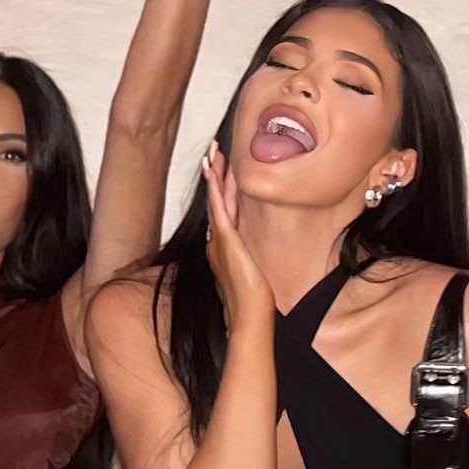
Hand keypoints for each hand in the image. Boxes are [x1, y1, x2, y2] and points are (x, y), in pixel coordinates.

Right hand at [202, 141, 271, 326]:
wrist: (249, 315)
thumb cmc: (252, 302)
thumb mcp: (252, 276)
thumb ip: (249, 262)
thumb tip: (254, 260)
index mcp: (224, 250)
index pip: (222, 213)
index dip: (221, 192)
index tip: (221, 172)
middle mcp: (217, 244)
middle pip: (217, 203)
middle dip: (216, 178)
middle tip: (214, 154)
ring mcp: (219, 242)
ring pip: (218, 202)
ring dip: (215, 177)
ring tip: (213, 155)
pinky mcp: (226, 241)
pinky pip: (219, 210)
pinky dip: (216, 191)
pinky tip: (214, 173)